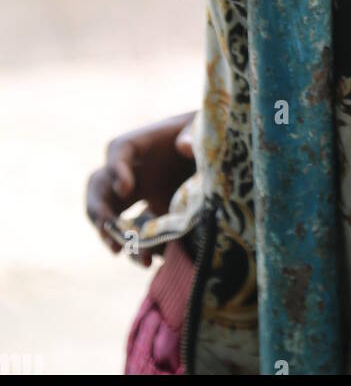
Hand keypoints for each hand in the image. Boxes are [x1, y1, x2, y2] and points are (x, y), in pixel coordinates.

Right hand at [85, 112, 196, 266]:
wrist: (217, 148)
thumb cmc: (204, 130)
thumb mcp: (202, 126)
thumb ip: (193, 133)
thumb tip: (185, 147)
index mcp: (142, 143)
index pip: (117, 150)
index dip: (116, 170)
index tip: (126, 190)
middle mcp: (135, 170)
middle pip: (100, 187)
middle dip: (99, 211)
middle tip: (109, 229)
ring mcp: (142, 194)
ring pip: (115, 217)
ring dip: (119, 239)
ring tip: (138, 258)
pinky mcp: (156, 214)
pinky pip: (139, 234)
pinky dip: (142, 248)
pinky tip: (154, 259)